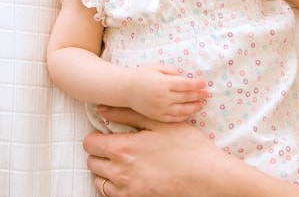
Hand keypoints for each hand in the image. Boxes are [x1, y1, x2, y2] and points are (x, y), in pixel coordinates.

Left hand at [82, 106, 223, 196]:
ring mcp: (127, 190)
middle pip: (92, 162)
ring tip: (121, 164)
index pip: (90, 143)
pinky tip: (129, 178)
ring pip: (99, 181)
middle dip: (99, 154)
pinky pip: (111, 195)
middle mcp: (120, 172)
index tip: (107, 135)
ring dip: (105, 172)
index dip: (97, 137)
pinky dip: (114, 187)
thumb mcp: (159, 123)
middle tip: (115, 148)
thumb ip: (127, 114)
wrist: (208, 177)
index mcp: (123, 148)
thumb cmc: (187, 147)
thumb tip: (103, 109)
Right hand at [124, 64, 207, 121]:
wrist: (125, 89)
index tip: (204, 83)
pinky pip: (174, 118)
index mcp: (163, 83)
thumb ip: (171, 71)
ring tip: (202, 104)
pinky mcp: (157, 116)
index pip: (185, 84)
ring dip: (194, 107)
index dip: (197, 84)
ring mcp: (160, 108)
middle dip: (199, 95)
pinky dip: (184, 116)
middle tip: (207, 94)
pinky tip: (190, 112)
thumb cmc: (141, 75)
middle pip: (186, 97)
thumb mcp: (156, 68)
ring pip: (182, 109)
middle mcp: (163, 97)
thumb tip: (184, 77)